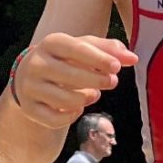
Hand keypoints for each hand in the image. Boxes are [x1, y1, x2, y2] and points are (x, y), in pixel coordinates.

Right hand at [13, 34, 137, 129]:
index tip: (117, 67)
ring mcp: (29, 87)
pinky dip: (72, 116)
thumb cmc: (67, 59)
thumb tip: (133, 58)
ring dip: (87, 98)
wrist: (31, 77)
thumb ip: (110, 50)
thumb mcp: (85, 49)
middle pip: (72, 76)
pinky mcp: (29, 109)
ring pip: (66, 100)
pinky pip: (56, 119)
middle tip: (112, 82)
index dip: (99, 59)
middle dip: (98, 81)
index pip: (76, 49)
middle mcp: (36, 64)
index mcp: (51, 43)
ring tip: (94, 93)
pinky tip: (77, 108)